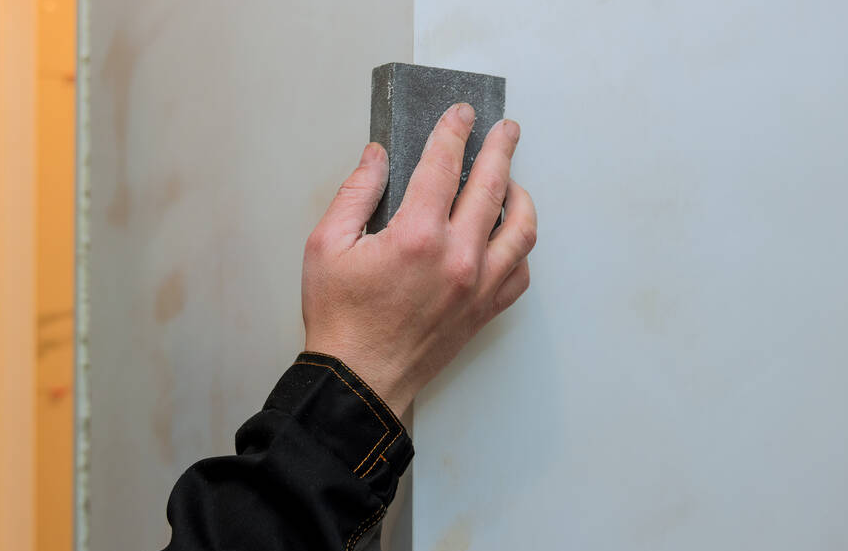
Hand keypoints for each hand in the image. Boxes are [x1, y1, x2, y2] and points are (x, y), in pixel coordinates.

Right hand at [301, 103, 536, 416]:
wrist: (359, 380)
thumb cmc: (340, 319)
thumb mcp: (326, 246)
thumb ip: (355, 193)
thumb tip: (376, 156)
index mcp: (416, 236)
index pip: (443, 166)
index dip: (453, 132)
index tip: (461, 115)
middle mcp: (457, 257)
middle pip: (492, 186)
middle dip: (501, 148)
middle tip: (506, 130)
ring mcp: (478, 286)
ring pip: (521, 229)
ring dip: (521, 196)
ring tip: (514, 180)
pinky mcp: (484, 310)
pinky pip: (520, 272)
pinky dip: (520, 248)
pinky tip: (508, 236)